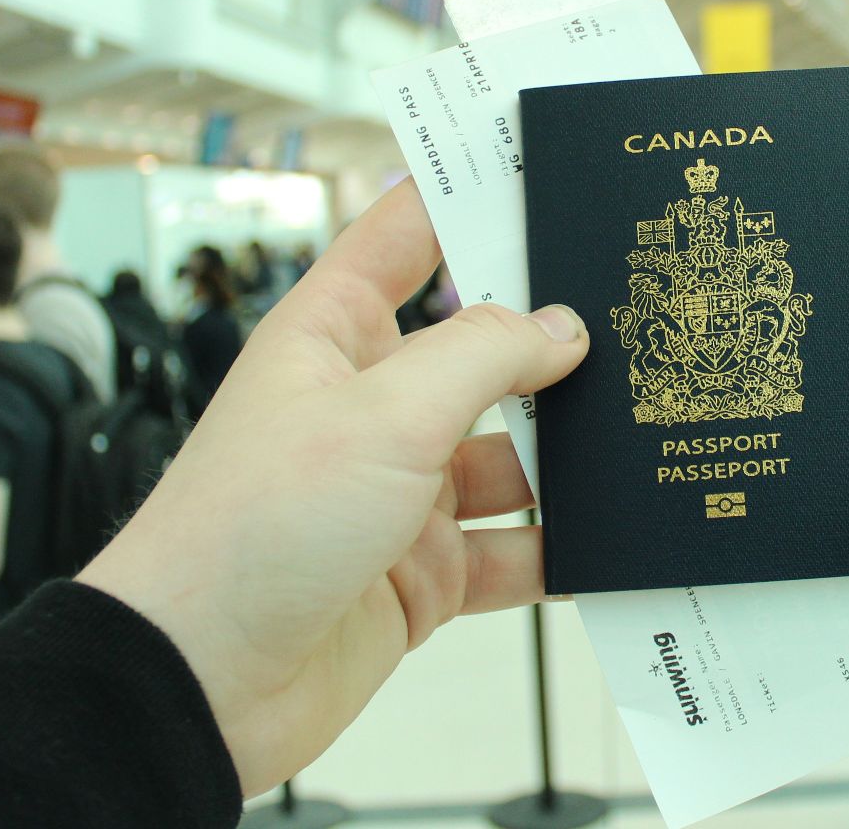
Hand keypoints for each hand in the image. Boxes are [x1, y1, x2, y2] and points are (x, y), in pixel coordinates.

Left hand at [76, 180, 589, 796]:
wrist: (198, 684)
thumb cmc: (252, 528)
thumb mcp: (383, 415)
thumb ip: (484, 358)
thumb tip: (564, 327)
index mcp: (334, 336)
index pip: (405, 237)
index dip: (465, 197)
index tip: (541, 165)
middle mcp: (368, 407)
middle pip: (478, 353)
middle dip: (551, 343)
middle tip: (642, 313)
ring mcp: (396, 494)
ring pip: (509, 458)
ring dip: (567, 456)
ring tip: (650, 431)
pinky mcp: (419, 575)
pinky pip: (511, 552)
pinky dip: (560, 551)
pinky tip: (618, 538)